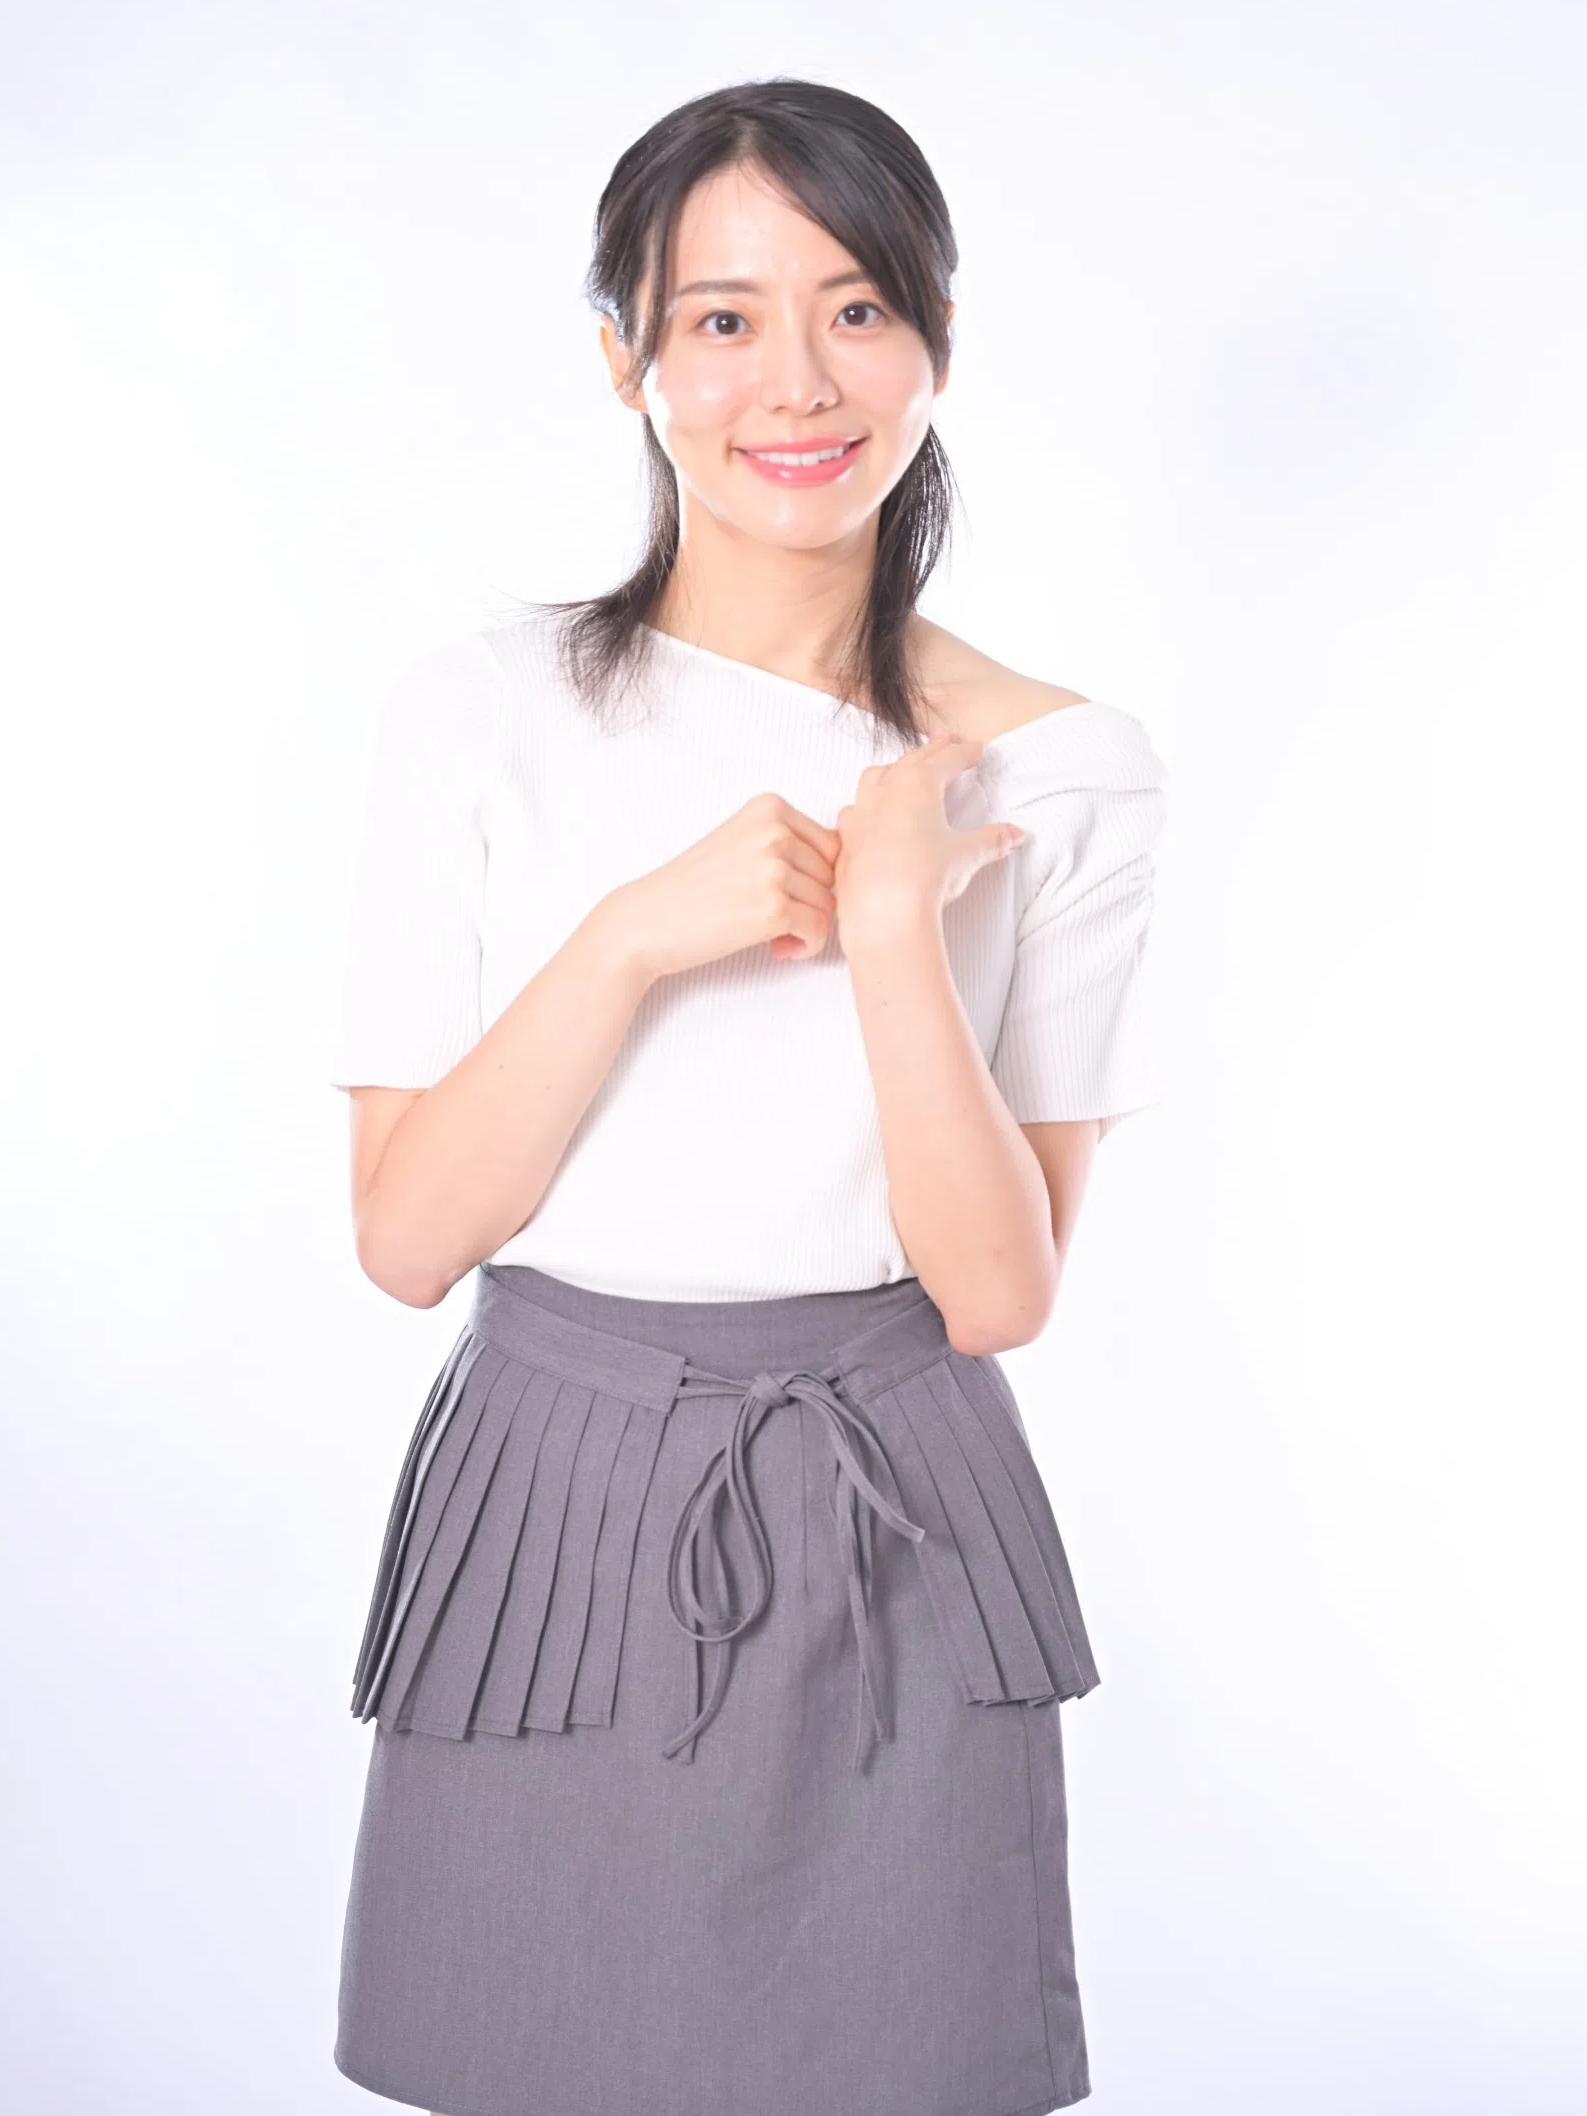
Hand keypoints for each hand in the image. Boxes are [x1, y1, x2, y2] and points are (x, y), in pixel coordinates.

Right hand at [595, 792, 841, 979]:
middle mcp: (774, 830)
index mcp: (770, 807)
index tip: (786, 896)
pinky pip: (819, 931)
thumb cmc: (694, 889)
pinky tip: (777, 949)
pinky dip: (805, 947)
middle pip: (834, 875)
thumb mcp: (742, 843)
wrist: (647, 921)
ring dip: (807, 928)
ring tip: (773, 936)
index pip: (832, 845)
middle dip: (813, 904)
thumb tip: (850, 866)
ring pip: (830, 905)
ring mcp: (773, 867)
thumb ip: (789, 844)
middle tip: (777, 921)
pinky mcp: (772, 908)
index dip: (816, 879)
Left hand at [833, 733, 1023, 949]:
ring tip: (905, 770)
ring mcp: (861, 812)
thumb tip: (1014, 835)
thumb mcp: (967, 856)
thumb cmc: (925, 878)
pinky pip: (854, 810)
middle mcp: (886, 790)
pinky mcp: (846, 838)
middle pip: (913, 760)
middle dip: (933, 751)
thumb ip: (992, 840)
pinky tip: (870, 812)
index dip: (965, 753)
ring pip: (877, 776)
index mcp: (919, 784)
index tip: (976, 750)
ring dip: (894, 769)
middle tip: (946, 742)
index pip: (948, 759)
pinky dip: (866, 804)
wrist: (884, 914)